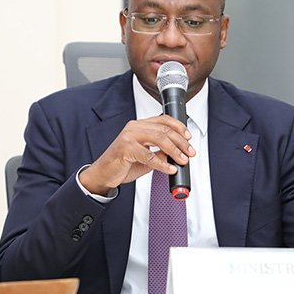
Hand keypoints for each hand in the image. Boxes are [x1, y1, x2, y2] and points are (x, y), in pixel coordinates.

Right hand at [79, 115, 194, 194]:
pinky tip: (170, 169)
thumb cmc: (123, 163)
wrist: (103, 174)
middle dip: (181, 142)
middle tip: (190, 152)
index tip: (189, 138)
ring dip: (174, 151)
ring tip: (182, 160)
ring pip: (158, 139)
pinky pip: (149, 155)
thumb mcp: (146, 157)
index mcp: (139, 125)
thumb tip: (177, 154)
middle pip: (164, 130)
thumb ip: (160, 153)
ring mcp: (129, 137)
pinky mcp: (125, 149)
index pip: (163, 120)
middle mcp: (134, 127)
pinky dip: (162, 163)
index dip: (179, 127)